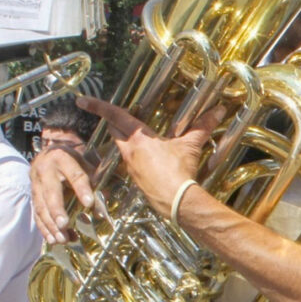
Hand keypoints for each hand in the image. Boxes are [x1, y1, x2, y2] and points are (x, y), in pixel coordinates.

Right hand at [30, 146, 95, 243]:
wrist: (49, 151)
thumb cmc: (73, 158)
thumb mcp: (86, 160)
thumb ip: (96, 177)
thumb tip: (105, 197)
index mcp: (63, 158)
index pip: (75, 175)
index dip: (82, 189)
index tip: (89, 203)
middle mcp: (45, 170)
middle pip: (51, 193)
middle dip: (57, 211)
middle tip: (64, 225)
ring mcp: (35, 183)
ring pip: (41, 206)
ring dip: (51, 225)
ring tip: (62, 239)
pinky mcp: (32, 195)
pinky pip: (37, 213)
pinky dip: (44, 228)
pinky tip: (53, 239)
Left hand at [76, 96, 226, 218]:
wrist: (176, 201)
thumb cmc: (179, 172)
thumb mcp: (191, 145)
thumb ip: (202, 126)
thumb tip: (218, 111)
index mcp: (139, 139)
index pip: (115, 116)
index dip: (98, 106)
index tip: (81, 101)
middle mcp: (130, 152)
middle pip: (114, 131)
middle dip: (112, 122)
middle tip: (113, 116)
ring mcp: (130, 167)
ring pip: (121, 148)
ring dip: (125, 140)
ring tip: (136, 137)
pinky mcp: (136, 180)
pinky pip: (130, 163)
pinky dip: (135, 156)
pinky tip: (148, 159)